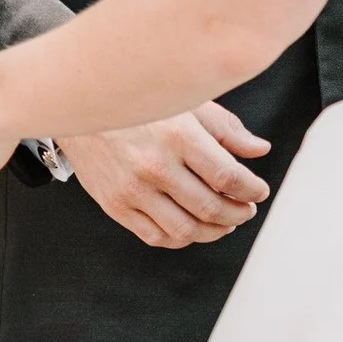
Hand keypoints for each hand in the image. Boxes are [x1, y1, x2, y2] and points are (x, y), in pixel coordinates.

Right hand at [60, 103, 270, 248]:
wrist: (82, 108)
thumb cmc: (141, 104)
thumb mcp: (187, 103)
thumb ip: (226, 130)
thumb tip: (260, 150)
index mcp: (178, 136)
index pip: (228, 177)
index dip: (251, 190)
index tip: (259, 191)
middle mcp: (155, 166)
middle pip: (210, 208)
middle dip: (238, 213)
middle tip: (246, 209)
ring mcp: (133, 190)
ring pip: (185, 230)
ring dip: (213, 231)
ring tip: (225, 222)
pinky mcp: (115, 206)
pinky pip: (156, 236)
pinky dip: (181, 238)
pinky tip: (192, 227)